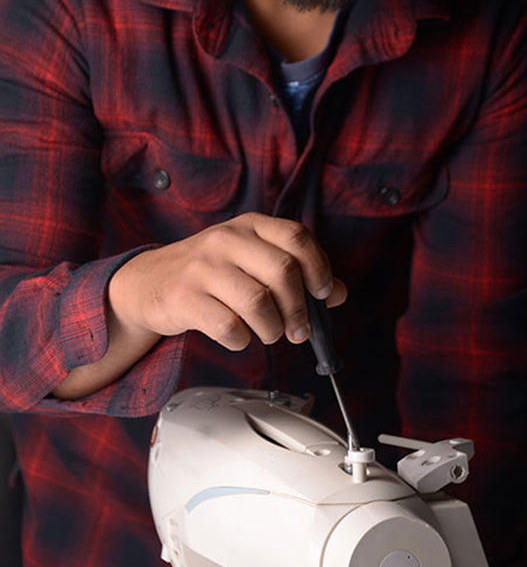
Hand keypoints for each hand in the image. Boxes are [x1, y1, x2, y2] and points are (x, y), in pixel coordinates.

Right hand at [109, 212, 346, 350]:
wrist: (147, 282)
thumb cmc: (208, 273)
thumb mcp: (250, 261)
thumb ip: (295, 272)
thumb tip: (339, 293)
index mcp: (249, 226)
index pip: (297, 238)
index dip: (319, 269)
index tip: (323, 294)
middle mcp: (226, 240)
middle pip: (283, 271)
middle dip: (300, 309)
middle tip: (299, 330)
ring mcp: (203, 267)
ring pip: (258, 302)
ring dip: (273, 328)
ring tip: (270, 334)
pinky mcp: (184, 298)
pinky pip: (228, 326)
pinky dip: (242, 340)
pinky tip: (239, 337)